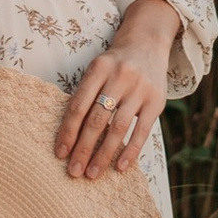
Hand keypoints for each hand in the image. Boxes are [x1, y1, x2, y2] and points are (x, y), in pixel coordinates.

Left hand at [52, 44, 165, 180]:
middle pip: (97, 119)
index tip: (60, 154)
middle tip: (74, 172)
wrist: (147, 43)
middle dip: (84, 148)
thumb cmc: (114, 64)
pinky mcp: (157, 100)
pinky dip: (130, 151)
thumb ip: (86, 96)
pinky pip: (142, 130)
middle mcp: (119, 77)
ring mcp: (140, 89)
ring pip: (118, 128)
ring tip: (92, 173)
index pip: (79, 106)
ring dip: (104, 154)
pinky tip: (120, 167)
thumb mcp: (97, 70)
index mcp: (98, 68)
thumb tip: (70, 137)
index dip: (68, 132)